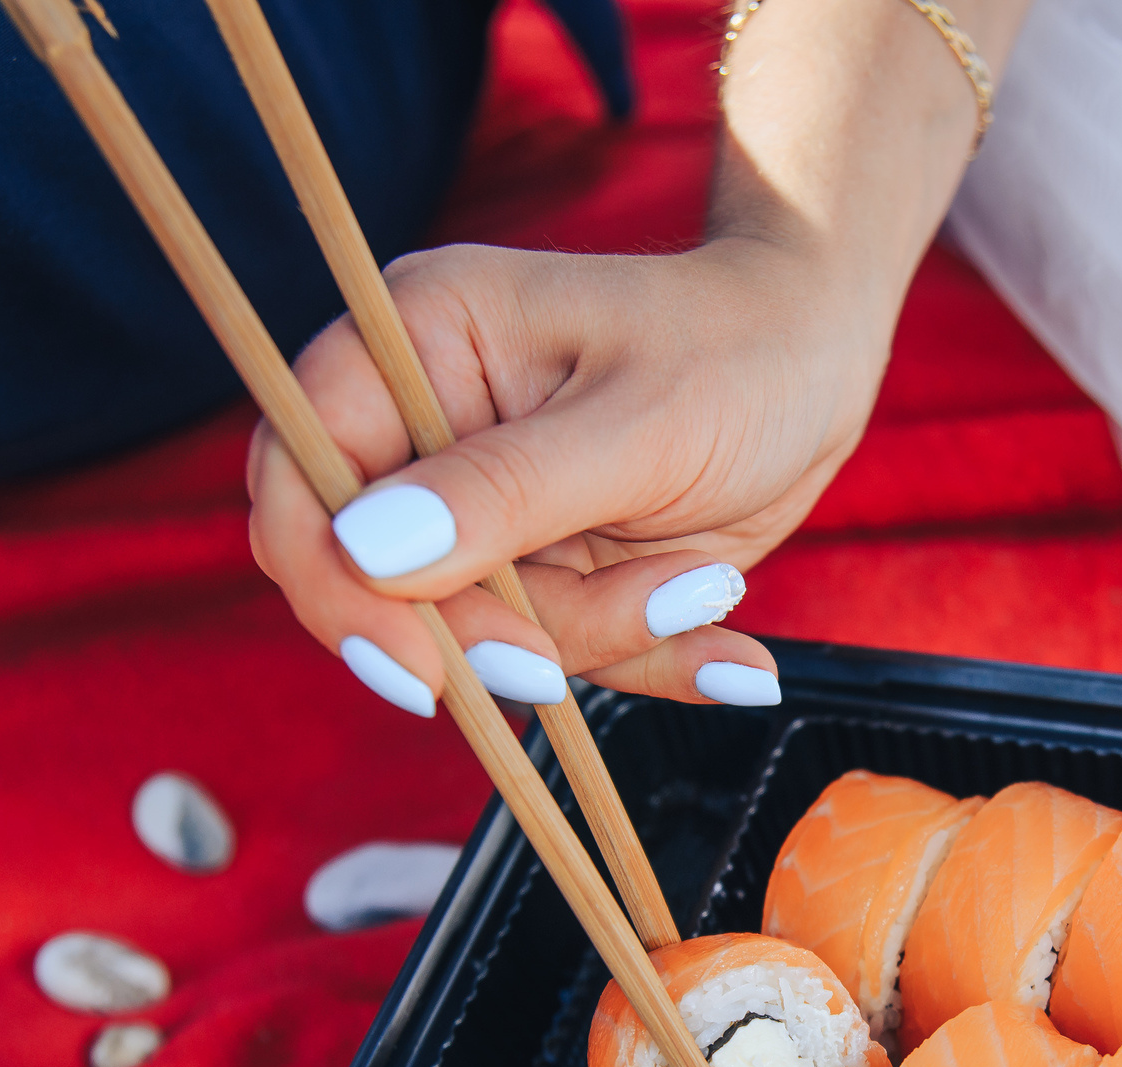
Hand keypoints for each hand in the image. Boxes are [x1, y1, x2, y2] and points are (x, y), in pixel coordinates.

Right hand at [246, 234, 886, 709]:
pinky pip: (553, 650)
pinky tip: (724, 652)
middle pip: (377, 582)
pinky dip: (639, 659)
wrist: (821, 366)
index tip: (421, 669)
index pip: (300, 477)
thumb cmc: (739, 353)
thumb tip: (368, 550)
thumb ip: (505, 491)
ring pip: (475, 634)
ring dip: (595, 638)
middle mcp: (425, 424)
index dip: (337, 586)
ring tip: (703, 589)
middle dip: (491, 633)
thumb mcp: (638, 425)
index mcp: (416, 342)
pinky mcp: (537, 567)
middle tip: (587, 647)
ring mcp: (478, 506)